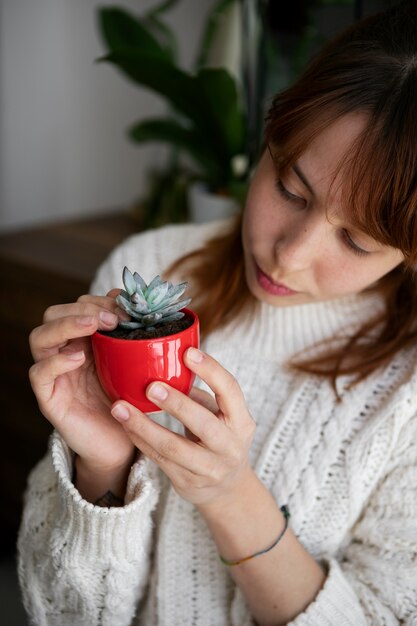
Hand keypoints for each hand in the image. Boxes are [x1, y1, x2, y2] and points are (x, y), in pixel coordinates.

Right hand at [29, 292, 135, 472]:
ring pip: (40, 337)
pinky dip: (55, 361)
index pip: (78, 306)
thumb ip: (132, 338)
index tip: (126, 307)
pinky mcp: (49, 398)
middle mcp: (64, 352)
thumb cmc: (127, 402)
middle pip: (53, 314)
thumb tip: (136, 305)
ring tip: (93, 326)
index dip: (99, 301)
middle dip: (82, 309)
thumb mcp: (134, 365)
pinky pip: (39, 374)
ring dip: (66, 325)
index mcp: (84, 341)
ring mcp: (54, 374)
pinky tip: (78, 358)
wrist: (121, 444)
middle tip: (111, 318)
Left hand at [110, 347, 255, 506]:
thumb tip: (169, 364)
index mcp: (241, 421)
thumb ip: (200, 395)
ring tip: (121, 408)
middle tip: (151, 387)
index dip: (211, 370)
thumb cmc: (220, 438)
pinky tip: (125, 424)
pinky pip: (158, 458)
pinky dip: (139, 439)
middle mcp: (229, 446)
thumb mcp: (222, 416)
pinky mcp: (187, 482)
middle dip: (176, 404)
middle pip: (203, 423)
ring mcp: (209, 468)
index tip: (188, 353)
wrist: (227, 488)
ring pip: (173, 447)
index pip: (230, 390)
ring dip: (143, 426)